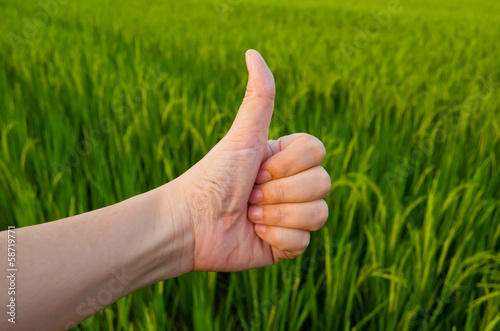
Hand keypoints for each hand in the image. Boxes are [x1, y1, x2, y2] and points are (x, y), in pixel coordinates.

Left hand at [168, 50, 330, 271]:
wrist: (191, 224)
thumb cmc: (213, 176)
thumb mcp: (242, 135)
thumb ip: (258, 97)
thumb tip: (253, 52)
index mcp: (286, 159)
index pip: (319, 152)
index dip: (288, 164)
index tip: (256, 168)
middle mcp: (293, 185)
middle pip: (323, 183)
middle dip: (280, 193)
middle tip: (249, 194)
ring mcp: (292, 216)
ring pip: (320, 214)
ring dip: (278, 216)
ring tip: (249, 215)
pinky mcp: (287, 246)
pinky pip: (304, 243)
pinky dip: (276, 239)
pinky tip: (255, 235)